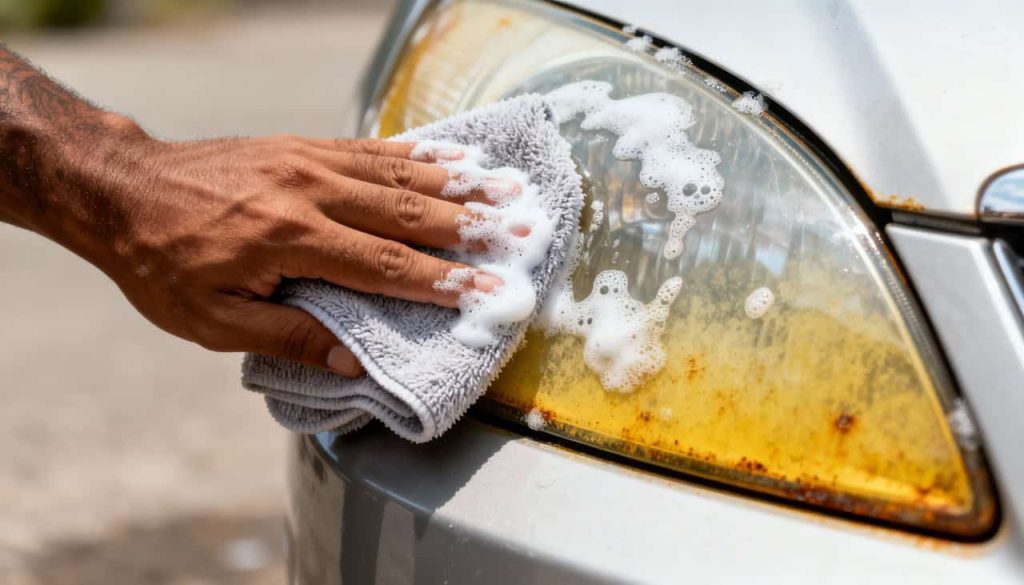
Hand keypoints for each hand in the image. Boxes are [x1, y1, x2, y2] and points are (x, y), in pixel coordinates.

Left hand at [59, 131, 508, 376]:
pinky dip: (415, 155)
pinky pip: (369, 147)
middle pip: (404, 211)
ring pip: (395, 172)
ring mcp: (305, 159)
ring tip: (505, 190)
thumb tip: (352, 361)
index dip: (439, 282)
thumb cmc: (163, 263)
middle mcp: (306, 190)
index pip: (382, 265)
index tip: (487, 291)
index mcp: (287, 239)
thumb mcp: (210, 320)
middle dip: (468, 226)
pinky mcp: (300, 145)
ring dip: (455, 184)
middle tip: (520, 232)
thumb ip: (286, 336)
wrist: (121, 188)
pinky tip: (449, 159)